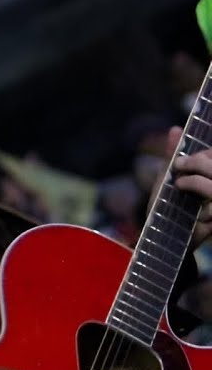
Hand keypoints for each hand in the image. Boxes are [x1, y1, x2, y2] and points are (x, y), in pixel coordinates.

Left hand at [165, 127, 211, 244]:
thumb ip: (173, 155)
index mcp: (209, 177)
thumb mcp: (165, 180)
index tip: (182, 161)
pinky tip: (195, 214)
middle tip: (179, 167)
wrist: (162, 241)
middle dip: (198, 163)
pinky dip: (206, 211)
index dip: (204, 155)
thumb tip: (176, 128)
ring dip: (198, 182)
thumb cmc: (164, 208)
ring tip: (180, 185)